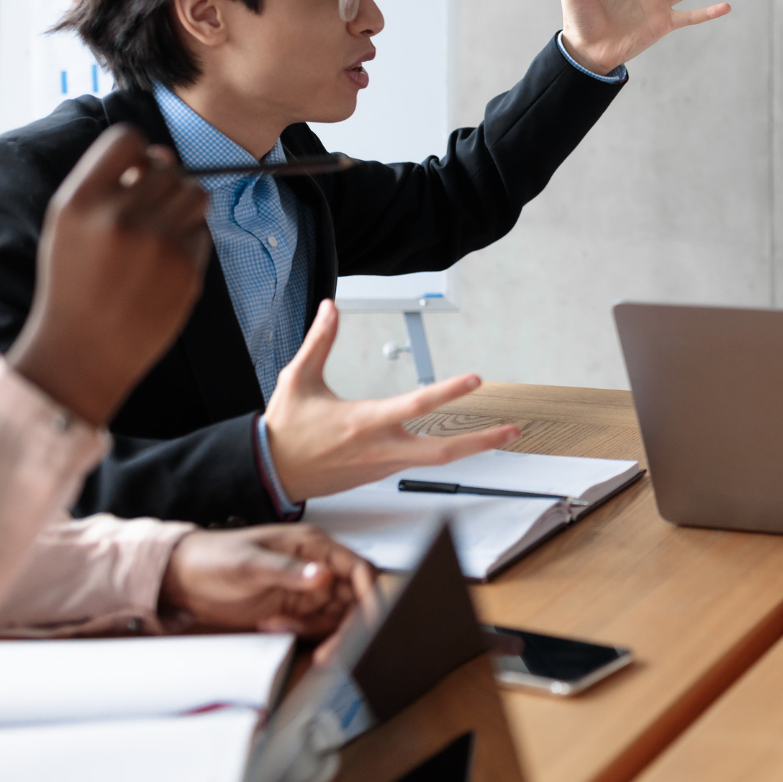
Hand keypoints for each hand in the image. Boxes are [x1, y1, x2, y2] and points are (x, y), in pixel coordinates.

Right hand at [7, 124, 209, 425]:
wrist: (84, 350)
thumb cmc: (75, 282)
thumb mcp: (69, 226)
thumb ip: (107, 184)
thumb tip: (161, 156)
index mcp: (81, 200)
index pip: (126, 138)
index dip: (137, 151)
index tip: (135, 170)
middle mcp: (121, 216)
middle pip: (168, 167)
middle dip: (163, 183)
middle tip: (147, 210)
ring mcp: (158, 244)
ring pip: (196, 194)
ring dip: (184, 204)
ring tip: (161, 228)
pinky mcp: (187, 270)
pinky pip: (202, 232)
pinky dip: (189, 240)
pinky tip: (163, 263)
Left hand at [161, 524, 374, 637]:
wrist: (183, 577)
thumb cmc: (213, 557)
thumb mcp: (250, 563)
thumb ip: (288, 570)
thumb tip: (322, 576)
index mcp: (314, 546)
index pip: (358, 569)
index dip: (371, 593)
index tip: (371, 618)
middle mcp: (317, 568)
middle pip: (354, 600)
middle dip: (347, 625)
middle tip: (332, 646)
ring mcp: (308, 591)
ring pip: (337, 618)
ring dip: (318, 631)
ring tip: (282, 627)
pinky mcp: (296, 610)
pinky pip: (315, 627)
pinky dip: (301, 633)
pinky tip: (274, 626)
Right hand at [263, 300, 520, 500]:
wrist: (270, 473)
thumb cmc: (285, 429)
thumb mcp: (298, 379)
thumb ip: (319, 341)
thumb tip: (329, 307)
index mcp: (364, 421)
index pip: (416, 405)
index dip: (449, 391)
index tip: (475, 379)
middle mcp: (381, 448)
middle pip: (443, 451)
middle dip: (481, 441)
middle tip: (512, 431)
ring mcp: (384, 465)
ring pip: (436, 459)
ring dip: (471, 447)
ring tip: (501, 435)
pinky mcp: (381, 474)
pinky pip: (419, 463)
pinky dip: (444, 452)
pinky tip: (461, 441)